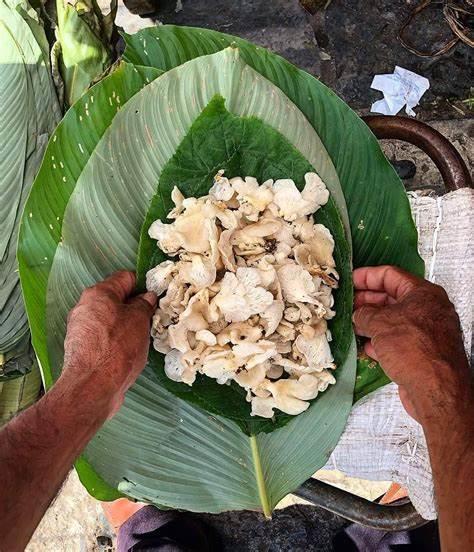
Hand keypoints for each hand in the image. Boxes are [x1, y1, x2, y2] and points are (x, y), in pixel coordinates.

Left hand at [62, 271, 156, 417]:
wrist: (93, 387)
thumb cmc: (118, 348)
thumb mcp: (139, 321)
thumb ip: (144, 304)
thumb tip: (147, 297)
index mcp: (99, 294)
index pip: (125, 278)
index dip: (144, 285)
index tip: (157, 297)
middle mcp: (86, 307)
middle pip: (117, 299)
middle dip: (136, 307)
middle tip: (153, 319)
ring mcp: (82, 329)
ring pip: (112, 320)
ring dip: (129, 326)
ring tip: (144, 338)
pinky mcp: (83, 349)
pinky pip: (106, 337)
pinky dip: (119, 341)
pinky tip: (131, 352)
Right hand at [353, 266, 469, 421]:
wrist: (435, 389)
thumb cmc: (414, 349)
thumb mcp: (379, 323)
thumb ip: (364, 313)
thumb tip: (358, 314)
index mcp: (422, 293)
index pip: (390, 275)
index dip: (367, 276)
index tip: (350, 280)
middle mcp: (427, 310)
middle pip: (392, 297)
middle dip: (367, 301)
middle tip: (348, 303)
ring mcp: (426, 332)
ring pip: (393, 320)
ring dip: (371, 322)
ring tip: (352, 324)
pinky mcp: (421, 352)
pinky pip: (397, 340)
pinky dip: (380, 341)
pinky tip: (366, 345)